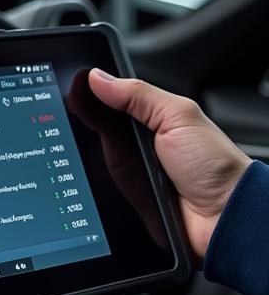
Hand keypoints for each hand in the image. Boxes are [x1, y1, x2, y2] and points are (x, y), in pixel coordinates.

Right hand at [88, 70, 251, 257]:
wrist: (222, 216)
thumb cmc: (214, 166)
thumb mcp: (178, 117)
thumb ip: (139, 95)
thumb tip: (99, 78)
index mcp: (152, 119)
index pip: (111, 100)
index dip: (91, 94)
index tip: (73, 88)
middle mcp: (137, 143)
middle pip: (95, 128)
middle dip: (81, 123)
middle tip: (73, 119)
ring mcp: (128, 170)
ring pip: (90, 156)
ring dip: (83, 154)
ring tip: (87, 150)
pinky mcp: (121, 195)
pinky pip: (95, 184)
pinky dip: (88, 181)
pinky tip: (84, 175)